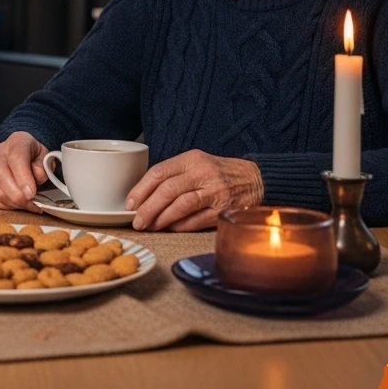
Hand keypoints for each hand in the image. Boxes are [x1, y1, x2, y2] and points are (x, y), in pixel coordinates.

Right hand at [0, 131, 48, 211]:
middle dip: (18, 196)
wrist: (21, 150)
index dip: (23, 178)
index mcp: (17, 142)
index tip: (32, 193)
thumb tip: (37, 178)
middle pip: (1, 176)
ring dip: (15, 203)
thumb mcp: (45, 155)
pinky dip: (9, 206)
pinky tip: (20, 205)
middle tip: (33, 204)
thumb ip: (44, 166)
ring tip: (29, 206)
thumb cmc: (34, 154)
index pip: (16, 158)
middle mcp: (0, 153)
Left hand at [124, 149, 263, 231]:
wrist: (257, 179)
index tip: (130, 203)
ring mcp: (215, 192)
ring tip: (149, 227)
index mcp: (192, 159)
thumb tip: (143, 196)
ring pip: (181, 205)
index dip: (141, 189)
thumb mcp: (196, 163)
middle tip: (136, 221)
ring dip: (161, 219)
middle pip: (168, 190)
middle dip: (148, 208)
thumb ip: (174, 175)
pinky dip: (180, 226)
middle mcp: (203, 173)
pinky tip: (169, 229)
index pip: (159, 172)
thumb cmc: (219, 172)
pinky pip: (196, 220)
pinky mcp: (224, 209)